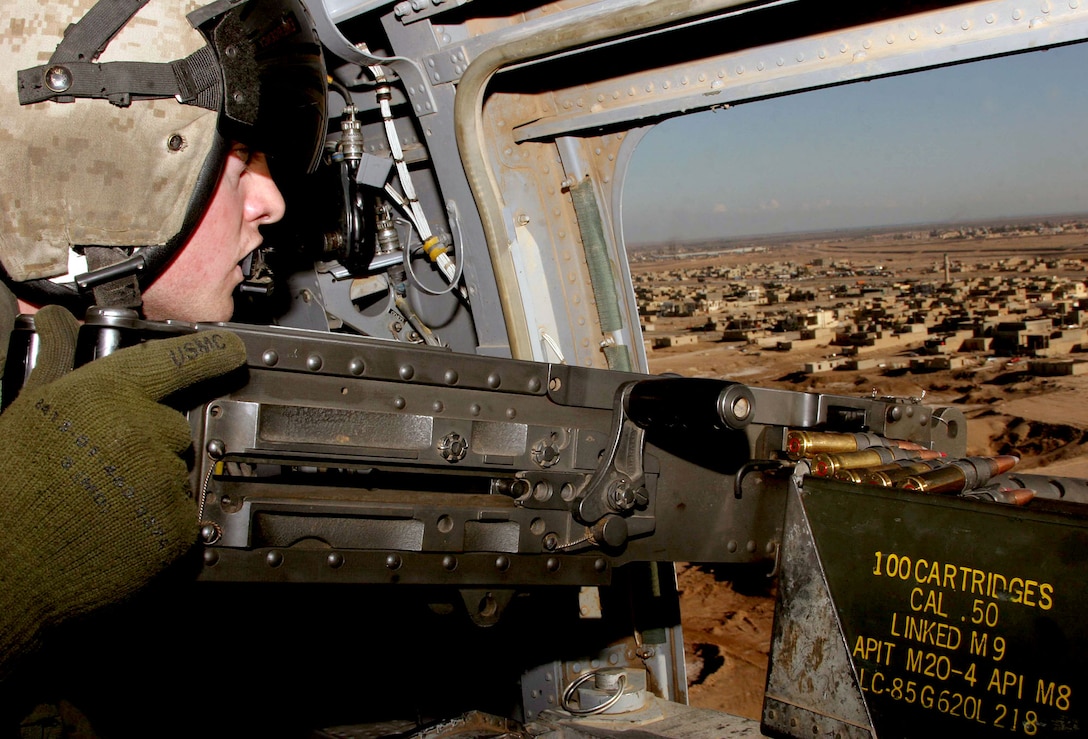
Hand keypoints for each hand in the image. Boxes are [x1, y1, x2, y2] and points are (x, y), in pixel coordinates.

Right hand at [0, 306, 245, 675]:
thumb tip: (54, 321)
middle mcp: (142, 430)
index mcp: (103, 396)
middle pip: (175, 428)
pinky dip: (160, 528)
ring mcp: (164, 479)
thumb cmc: (7, 489)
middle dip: (149, 446)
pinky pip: (184, 519)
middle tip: (102, 470)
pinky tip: (117, 533)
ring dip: (152, 489)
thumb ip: (56, 361)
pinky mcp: (177, 527)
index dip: (209, 353)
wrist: (4, 566)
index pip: (174, 362)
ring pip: (178, 476)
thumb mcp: (28, 410)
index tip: (233, 350)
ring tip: (100, 507)